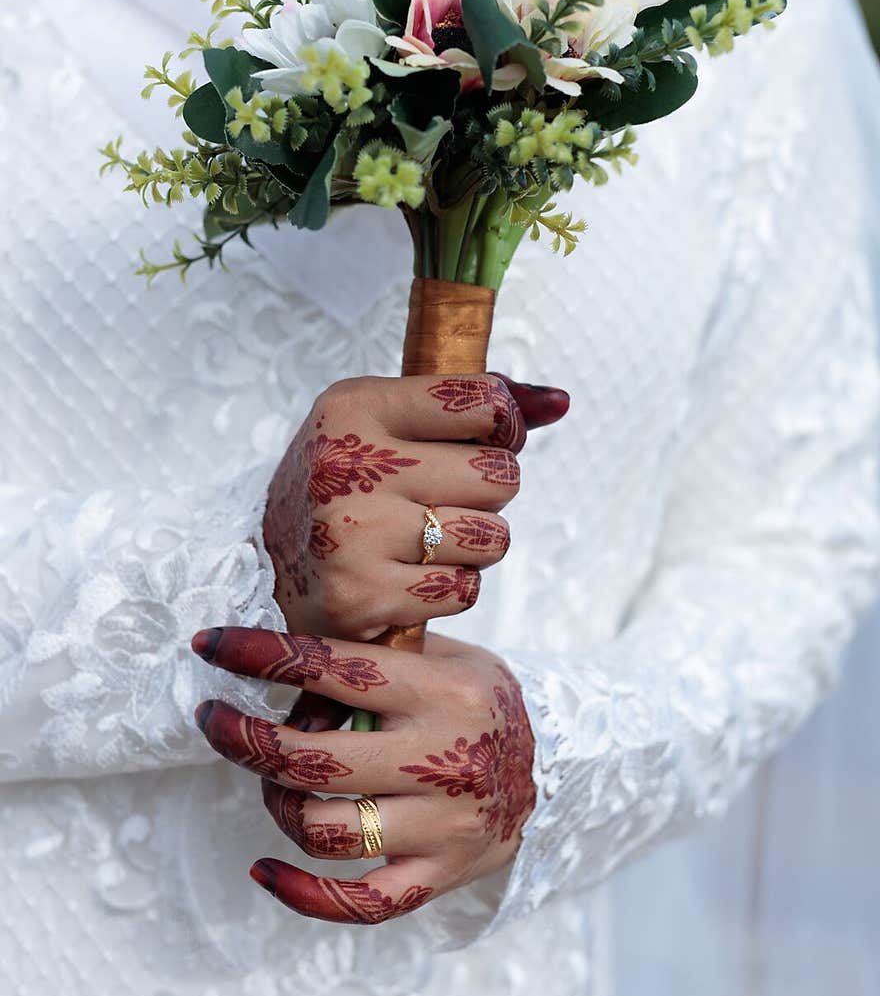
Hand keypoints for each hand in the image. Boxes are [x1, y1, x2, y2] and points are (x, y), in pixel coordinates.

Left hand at [191, 626, 535, 923]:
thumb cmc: (478, 700)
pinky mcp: (441, 872)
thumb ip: (378, 654)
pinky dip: (302, 894)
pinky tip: (266, 869)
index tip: (211, 646)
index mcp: (442, 690)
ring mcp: (443, 823)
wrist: (558, 766)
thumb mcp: (446, 656)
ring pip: (325, 829)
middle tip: (214, 721)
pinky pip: (360, 902)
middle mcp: (443, 758)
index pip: (335, 667)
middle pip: (313, 758)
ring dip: (279, 805)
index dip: (262, 655)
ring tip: (274, 783)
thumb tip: (284, 661)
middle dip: (244, 740)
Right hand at [263, 373, 567, 643]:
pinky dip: (451, 588)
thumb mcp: (390, 422)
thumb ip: (478, 408)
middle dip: (488, 492)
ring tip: (429, 539)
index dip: (504, 425)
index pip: (485, 400)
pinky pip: (464, 589)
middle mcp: (348, 463)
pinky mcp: (360, 595)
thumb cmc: (352, 482)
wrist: (264, 565)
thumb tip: (561, 401)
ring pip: (492, 537)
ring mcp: (351, 531)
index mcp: (355, 405)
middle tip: (444, 499)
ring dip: (475, 545)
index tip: (481, 439)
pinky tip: (411, 578)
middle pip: (500, 474)